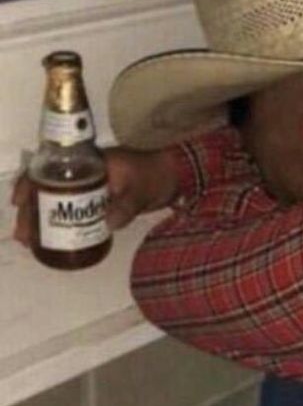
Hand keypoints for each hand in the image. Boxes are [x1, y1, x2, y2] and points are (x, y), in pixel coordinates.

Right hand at [12, 147, 179, 246]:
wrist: (178, 177)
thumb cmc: (158, 176)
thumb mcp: (142, 190)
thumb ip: (126, 205)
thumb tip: (107, 223)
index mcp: (90, 163)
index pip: (50, 169)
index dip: (30, 183)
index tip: (20, 201)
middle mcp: (85, 173)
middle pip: (48, 188)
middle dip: (32, 210)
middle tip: (24, 235)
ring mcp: (92, 187)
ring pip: (58, 201)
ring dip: (42, 218)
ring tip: (31, 242)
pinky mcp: (100, 201)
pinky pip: (74, 211)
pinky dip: (62, 223)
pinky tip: (54, 240)